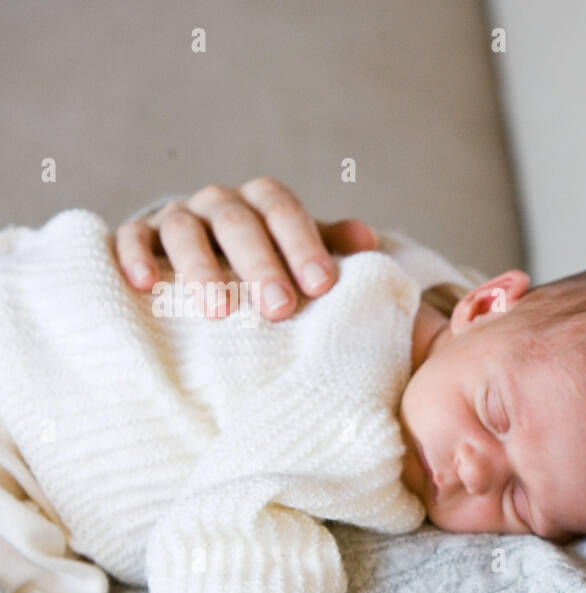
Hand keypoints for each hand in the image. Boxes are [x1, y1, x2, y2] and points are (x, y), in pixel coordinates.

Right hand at [115, 176, 378, 320]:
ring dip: (201, 269)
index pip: (283, 210)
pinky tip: (145, 285)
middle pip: (238, 222)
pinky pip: (130, 237)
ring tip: (219, 311)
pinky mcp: (139, 235)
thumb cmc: (266, 258)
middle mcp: (219, 203)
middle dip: (259, 264)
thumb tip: (368, 241)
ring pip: (185, 230)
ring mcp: (177, 217)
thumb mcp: (297, 249)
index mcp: (261, 202)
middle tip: (279, 308)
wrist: (206, 252)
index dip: (302, 244)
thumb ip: (329, 243)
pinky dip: (134, 256)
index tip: (322, 286)